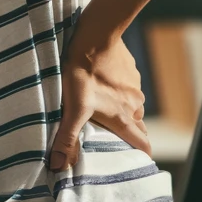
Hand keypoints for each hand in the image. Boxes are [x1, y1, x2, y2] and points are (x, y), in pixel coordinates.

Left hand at [48, 29, 149, 170]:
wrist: (96, 35)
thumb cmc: (83, 72)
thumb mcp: (73, 107)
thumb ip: (67, 137)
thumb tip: (59, 167)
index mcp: (123, 118)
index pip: (142, 144)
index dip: (141, 155)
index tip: (136, 162)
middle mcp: (135, 105)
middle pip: (136, 126)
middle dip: (127, 134)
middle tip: (111, 137)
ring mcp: (135, 86)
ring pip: (131, 106)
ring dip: (120, 110)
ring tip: (102, 110)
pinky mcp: (130, 70)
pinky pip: (126, 87)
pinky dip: (118, 91)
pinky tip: (101, 85)